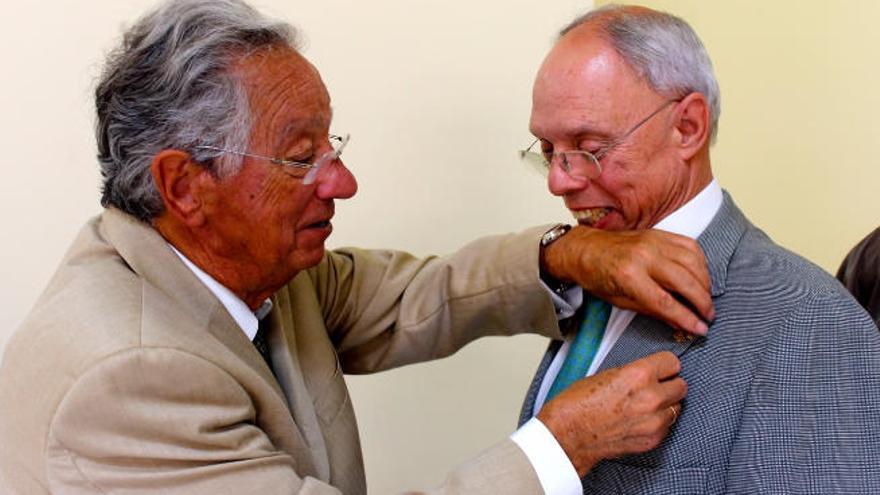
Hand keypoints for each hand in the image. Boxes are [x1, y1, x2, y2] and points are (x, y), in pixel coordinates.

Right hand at [537, 351, 686, 475]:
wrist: (568, 435)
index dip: (664, 365)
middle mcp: (650, 397)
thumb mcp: (607, 374)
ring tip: (645, 405)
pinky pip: (667, 426)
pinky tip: (641, 419)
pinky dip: (658, 422)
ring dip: (665, 405)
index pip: (672, 362)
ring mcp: (653, 422)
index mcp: (638, 375)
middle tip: (656, 386)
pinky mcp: (652, 440)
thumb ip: (634, 372)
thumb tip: (649, 373)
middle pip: (681, 385)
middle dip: (668, 384)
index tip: (661, 368)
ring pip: (677, 407)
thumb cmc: (578, 405)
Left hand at [542, 226, 713, 334]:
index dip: (687, 318)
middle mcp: (644, 256)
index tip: (700, 329)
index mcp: (629, 276)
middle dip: (702, 302)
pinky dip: (701, 263)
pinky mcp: (661, 234)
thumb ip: (653, 311)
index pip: (666, 302)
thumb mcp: (620, 301)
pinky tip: (700, 277)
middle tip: (708, 316)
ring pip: (693, 262)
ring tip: (705, 300)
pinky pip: (691, 247)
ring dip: (705, 283)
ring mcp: (654, 242)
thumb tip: (681, 324)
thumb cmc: (598, 275)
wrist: (587, 248)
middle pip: (685, 282)